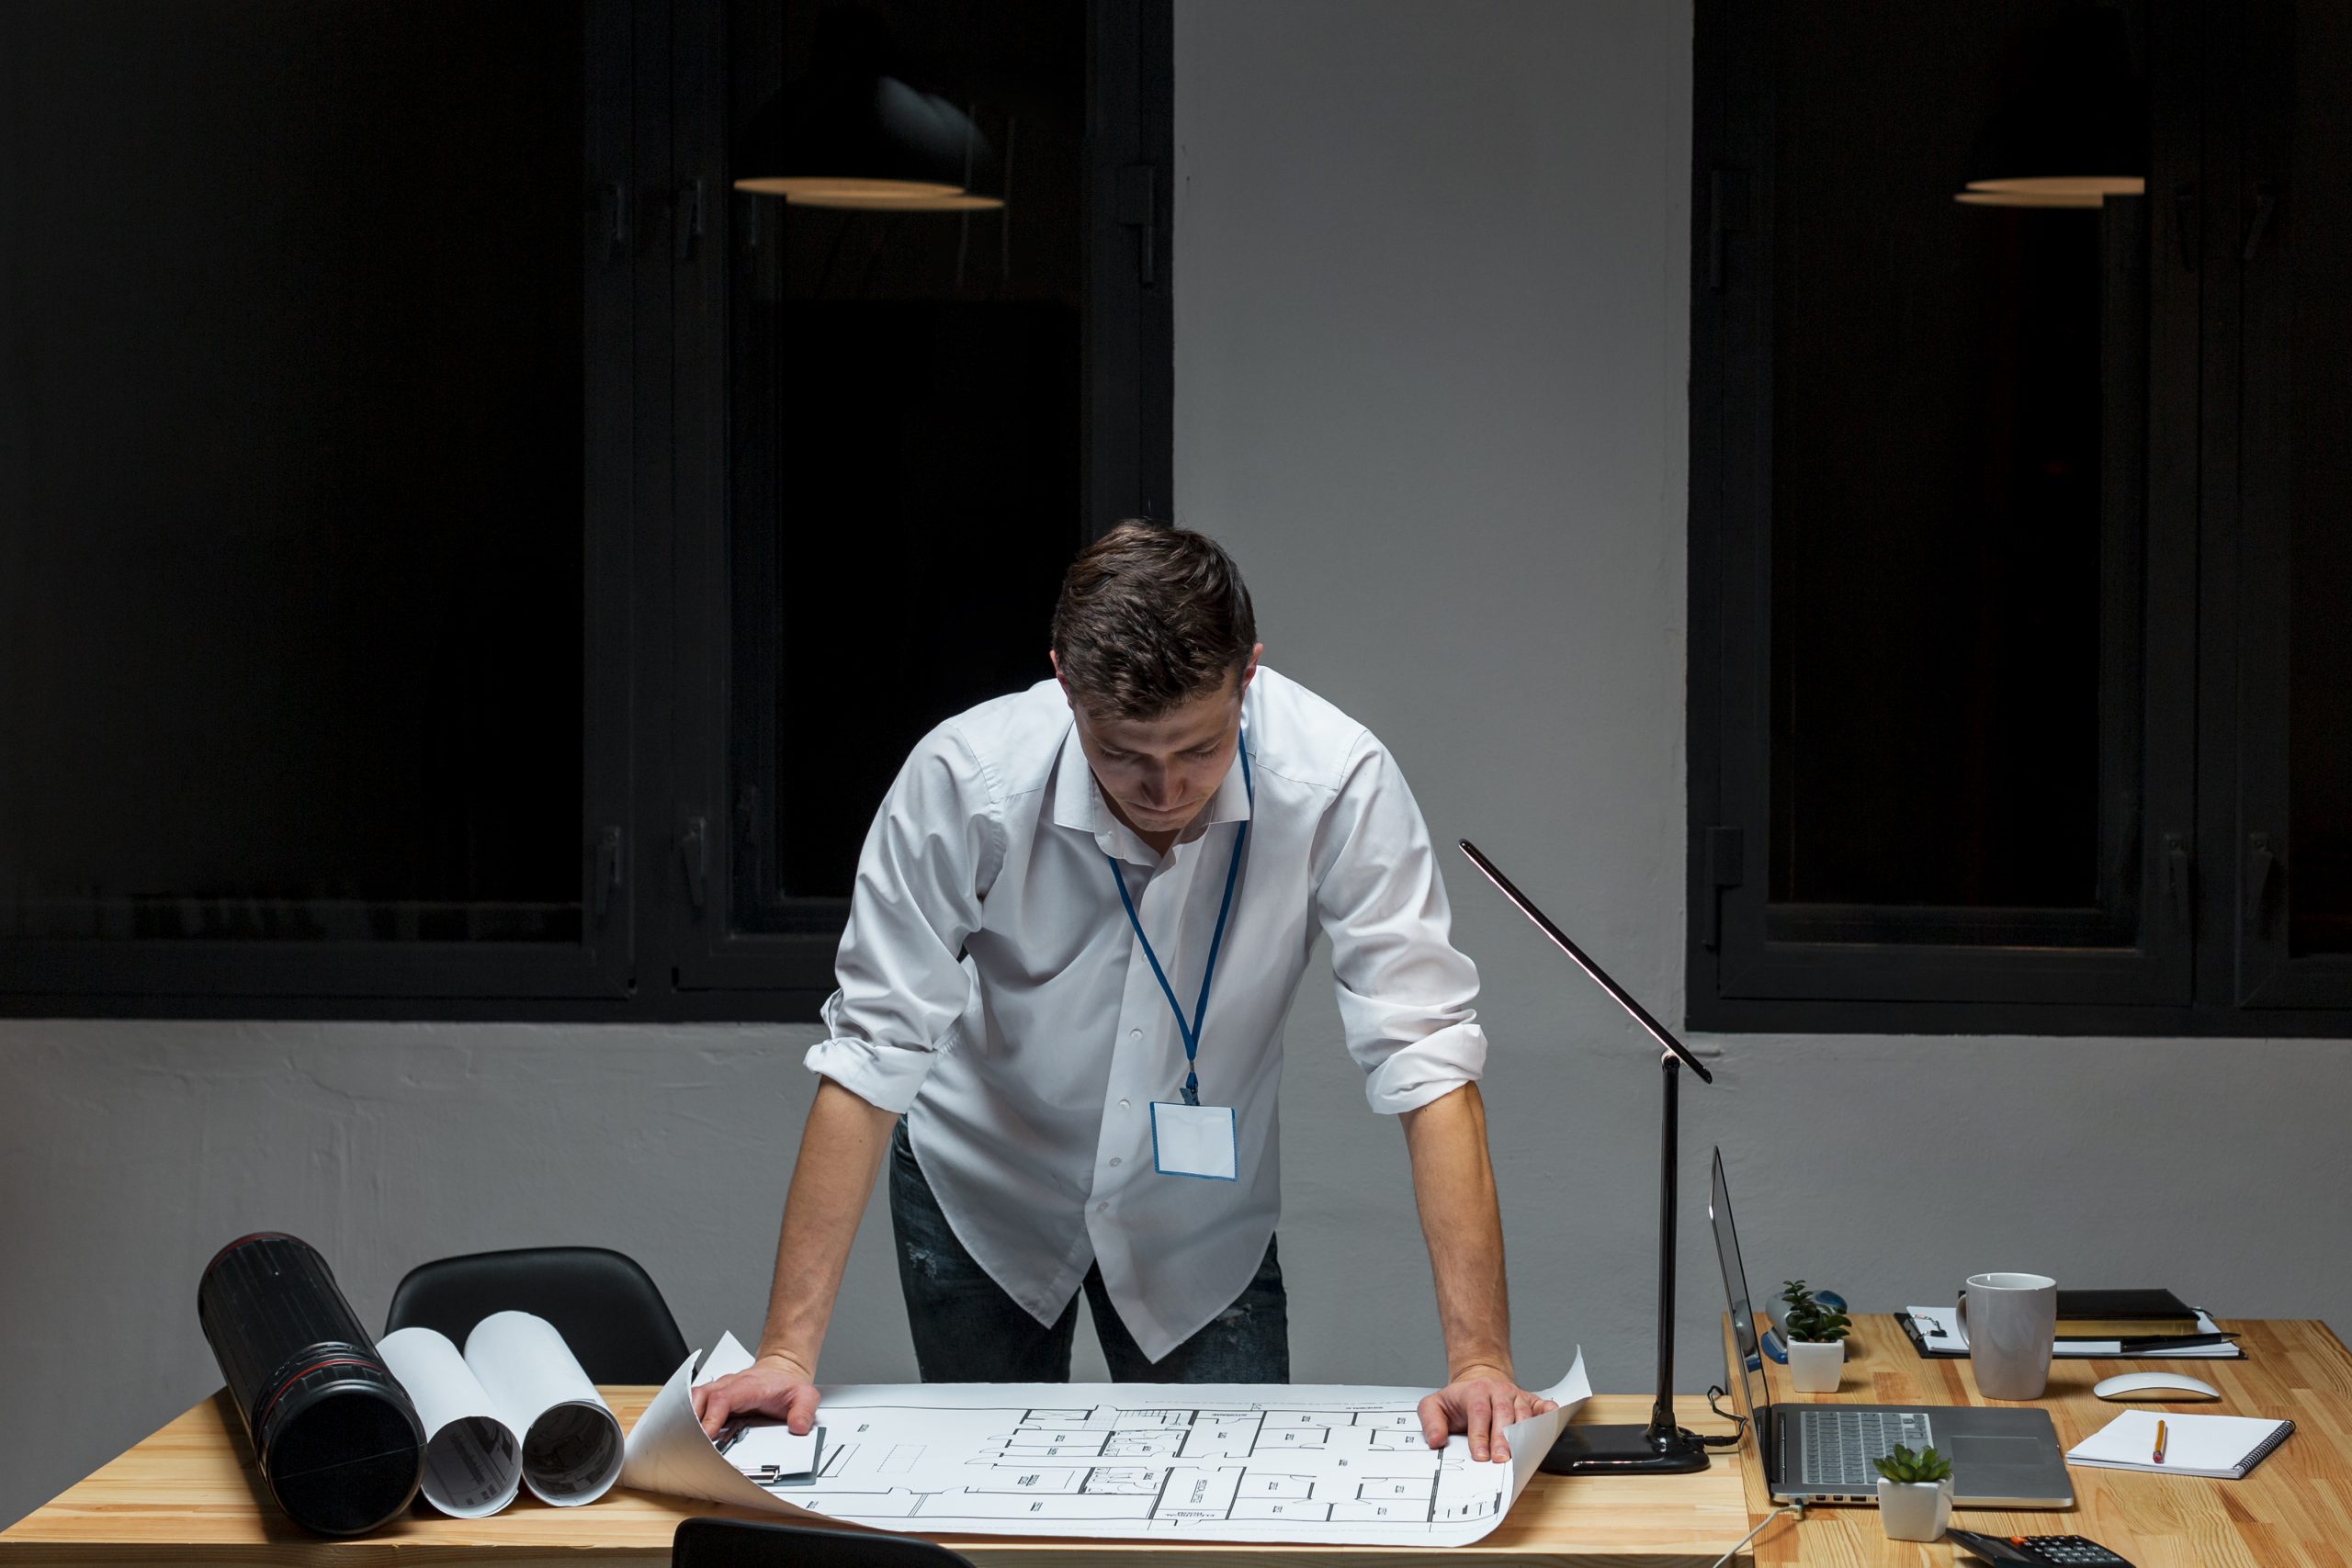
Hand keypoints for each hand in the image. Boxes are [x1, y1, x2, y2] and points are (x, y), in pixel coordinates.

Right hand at [692, 1352, 819, 1440]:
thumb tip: (798, 1427)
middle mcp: (728, 1385)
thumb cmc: (788, 1385)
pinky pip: (693, 1404)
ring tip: (681, 1443)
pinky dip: (686, 1418)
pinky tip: (684, 1436)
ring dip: (684, 1419)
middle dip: (689, 1420)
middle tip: (686, 1445)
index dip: (711, 1417)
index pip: (723, 1398)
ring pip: (692, 1399)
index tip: (705, 1436)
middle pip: (699, 1397)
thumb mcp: (805, 1396)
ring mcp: (719, 1390)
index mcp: (748, 1386)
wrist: (781, 1370)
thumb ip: (803, 1411)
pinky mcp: (713, 1398)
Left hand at [1416, 1365, 1556, 1462]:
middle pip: (1503, 1414)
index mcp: (1475, 1391)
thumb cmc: (1459, 1399)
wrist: (1479, 1379)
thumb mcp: (1435, 1405)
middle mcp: (1498, 1391)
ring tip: (1522, 1453)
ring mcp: (1516, 1396)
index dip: (1480, 1435)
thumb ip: (1430, 1422)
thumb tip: (1436, 1440)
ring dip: (1524, 1434)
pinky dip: (1549, 1415)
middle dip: (1503, 1439)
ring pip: (1523, 1413)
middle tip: (1502, 1459)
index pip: (1478, 1412)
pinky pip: (1542, 1406)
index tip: (1480, 1455)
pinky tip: (1549, 1423)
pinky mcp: (1530, 1401)